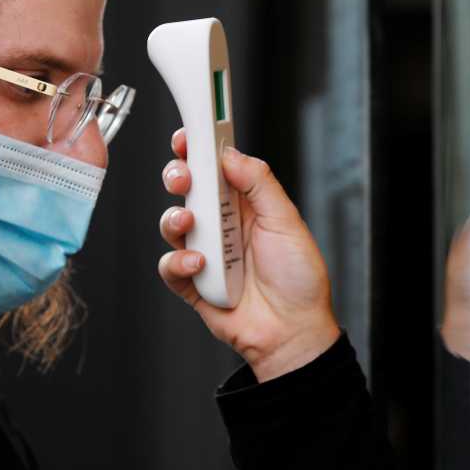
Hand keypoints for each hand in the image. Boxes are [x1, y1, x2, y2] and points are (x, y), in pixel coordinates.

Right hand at [157, 129, 339, 381]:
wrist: (294, 333)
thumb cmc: (299, 279)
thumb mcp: (287, 221)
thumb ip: (259, 184)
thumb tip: (231, 153)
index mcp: (245, 205)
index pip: (215, 168)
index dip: (199, 150)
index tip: (188, 136)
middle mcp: (222, 225)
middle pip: (187, 190)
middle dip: (178, 176)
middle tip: (183, 176)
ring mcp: (206, 253)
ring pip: (172, 225)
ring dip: (174, 219)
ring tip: (189, 224)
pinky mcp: (193, 284)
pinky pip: (170, 267)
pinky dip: (178, 263)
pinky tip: (198, 265)